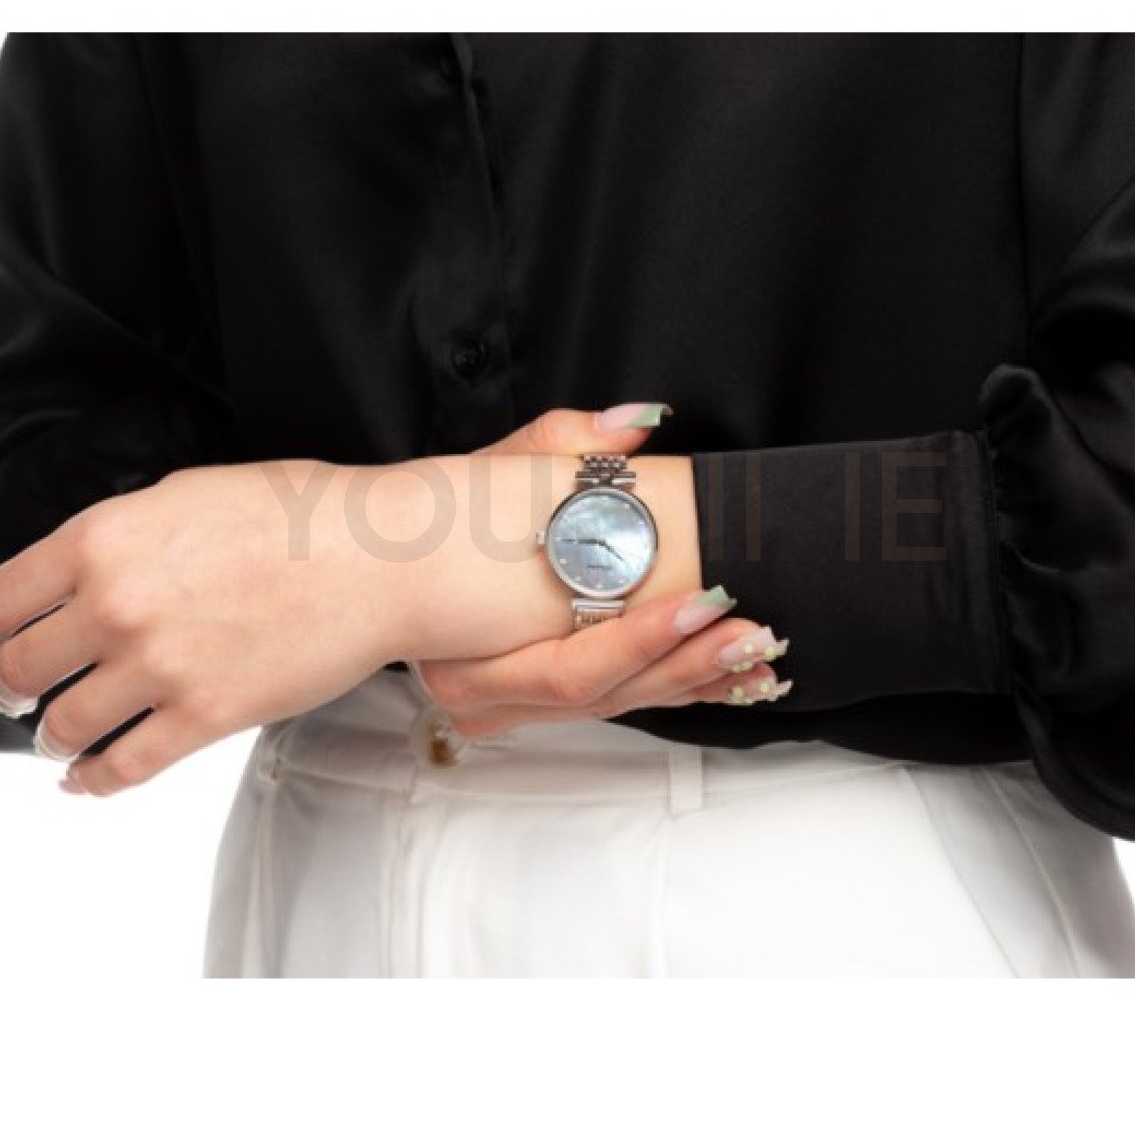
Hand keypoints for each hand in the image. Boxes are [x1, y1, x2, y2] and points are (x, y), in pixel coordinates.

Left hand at [0, 459, 400, 795]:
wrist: (379, 559)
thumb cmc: (300, 515)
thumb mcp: (186, 493)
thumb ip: (122, 535)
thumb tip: (87, 569)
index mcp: (102, 540)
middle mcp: (116, 605)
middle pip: (19, 669)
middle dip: (8, 688)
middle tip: (14, 694)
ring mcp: (158, 666)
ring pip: (62, 725)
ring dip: (49, 737)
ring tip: (56, 738)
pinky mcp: (203, 717)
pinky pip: (120, 768)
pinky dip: (90, 782)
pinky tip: (84, 780)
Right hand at [407, 406, 791, 736]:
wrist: (376, 566)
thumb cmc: (434, 523)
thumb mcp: (492, 474)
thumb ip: (560, 446)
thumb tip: (636, 425)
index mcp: (467, 650)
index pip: (570, 665)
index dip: (645, 640)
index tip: (703, 601)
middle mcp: (482, 692)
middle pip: (602, 695)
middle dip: (685, 666)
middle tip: (750, 630)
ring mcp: (508, 709)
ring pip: (616, 707)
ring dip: (694, 682)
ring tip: (757, 654)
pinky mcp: (536, 708)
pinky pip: (617, 706)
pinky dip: (677, 688)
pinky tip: (731, 679)